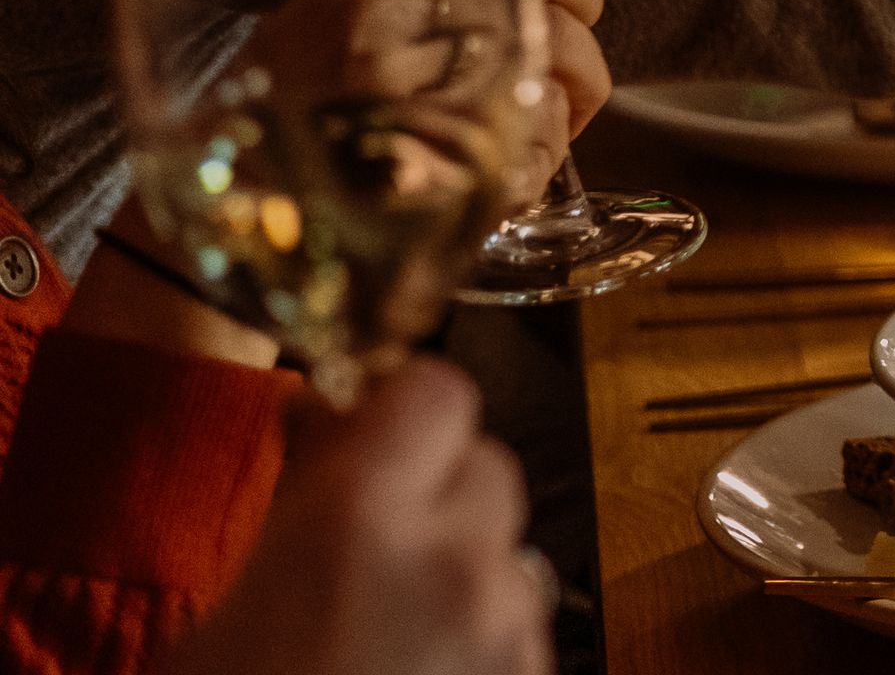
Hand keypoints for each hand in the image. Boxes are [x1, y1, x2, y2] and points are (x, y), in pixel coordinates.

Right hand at [160, 360, 547, 674]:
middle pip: (488, 466)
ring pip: (513, 552)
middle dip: (436, 489)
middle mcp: (456, 563)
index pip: (437, 391)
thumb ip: (299, 496)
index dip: (403, 409)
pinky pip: (526, 630)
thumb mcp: (232, 601)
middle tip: (368, 537)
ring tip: (385, 628)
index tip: (366, 433)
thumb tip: (319, 412)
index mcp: (359, 523)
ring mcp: (508, 633)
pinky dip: (483, 638)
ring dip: (465, 568)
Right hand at [243, 0, 607, 215]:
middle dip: (576, 56)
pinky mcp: (420, 172)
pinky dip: (541, 160)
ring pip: (542, 87)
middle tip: (572, 80)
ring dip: (560, 111)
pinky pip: (526, 153)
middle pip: (544, 23)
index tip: (582, 0)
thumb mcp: (338, 2)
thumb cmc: (283, 93)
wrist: (213, 189)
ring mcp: (401, 100)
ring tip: (540, 128)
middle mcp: (387, 25)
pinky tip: (522, 170)